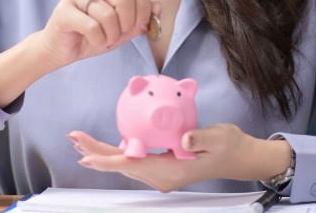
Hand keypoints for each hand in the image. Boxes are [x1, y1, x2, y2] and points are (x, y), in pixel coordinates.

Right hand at [34, 0, 159, 68]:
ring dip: (112, 35)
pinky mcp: (62, 10)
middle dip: (128, 22)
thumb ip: (142, 16)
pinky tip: (93, 40)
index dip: (144, 8)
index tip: (138, 25)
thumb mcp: (124, 27)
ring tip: (105, 38)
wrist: (61, 49)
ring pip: (108, 14)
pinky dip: (99, 40)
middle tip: (121, 33)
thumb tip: (158, 7)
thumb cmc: (94, 34)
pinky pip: (93, 27)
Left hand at [68, 124, 287, 192]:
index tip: (85, 153)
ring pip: (126, 165)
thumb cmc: (231, 147)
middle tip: (74, 139)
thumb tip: (183, 139)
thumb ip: (200, 138)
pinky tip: (109, 146)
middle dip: (96, 152)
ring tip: (82, 143)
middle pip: (122, 165)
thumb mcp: (219, 137)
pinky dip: (119, 153)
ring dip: (104, 154)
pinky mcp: (164, 167)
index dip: (106, 159)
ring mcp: (163, 174)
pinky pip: (135, 162)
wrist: (241, 158)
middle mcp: (163, 177)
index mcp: (172, 172)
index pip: (132, 165)